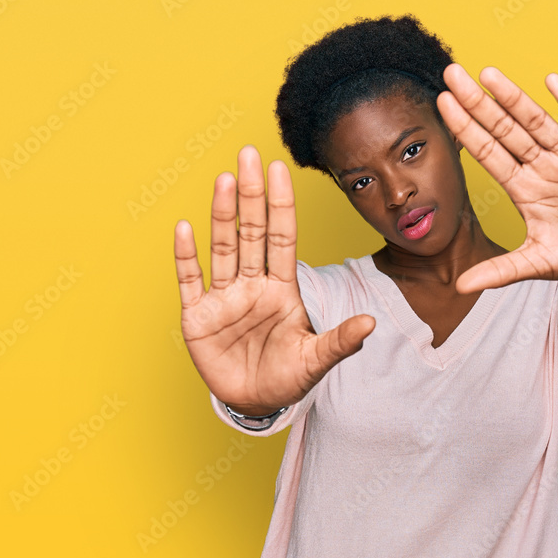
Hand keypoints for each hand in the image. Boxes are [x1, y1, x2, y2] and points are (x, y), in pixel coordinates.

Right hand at [173, 145, 375, 414]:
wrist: (255, 402)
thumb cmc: (287, 377)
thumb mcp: (317, 360)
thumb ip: (341, 341)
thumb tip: (371, 324)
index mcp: (282, 288)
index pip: (282, 238)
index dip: (280, 205)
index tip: (279, 170)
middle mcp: (252, 284)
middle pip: (251, 232)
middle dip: (250, 195)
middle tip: (249, 155)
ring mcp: (223, 297)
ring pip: (223, 247)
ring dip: (222, 215)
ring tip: (224, 179)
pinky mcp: (198, 316)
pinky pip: (190, 280)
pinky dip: (187, 256)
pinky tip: (185, 228)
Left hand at [437, 64, 557, 293]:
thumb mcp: (537, 264)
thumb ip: (501, 271)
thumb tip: (461, 287)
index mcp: (525, 189)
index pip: (489, 153)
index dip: (467, 130)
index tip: (443, 104)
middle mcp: (544, 168)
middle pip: (506, 130)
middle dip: (480, 104)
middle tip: (453, 74)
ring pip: (539, 122)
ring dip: (515, 99)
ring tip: (489, 75)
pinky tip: (552, 83)